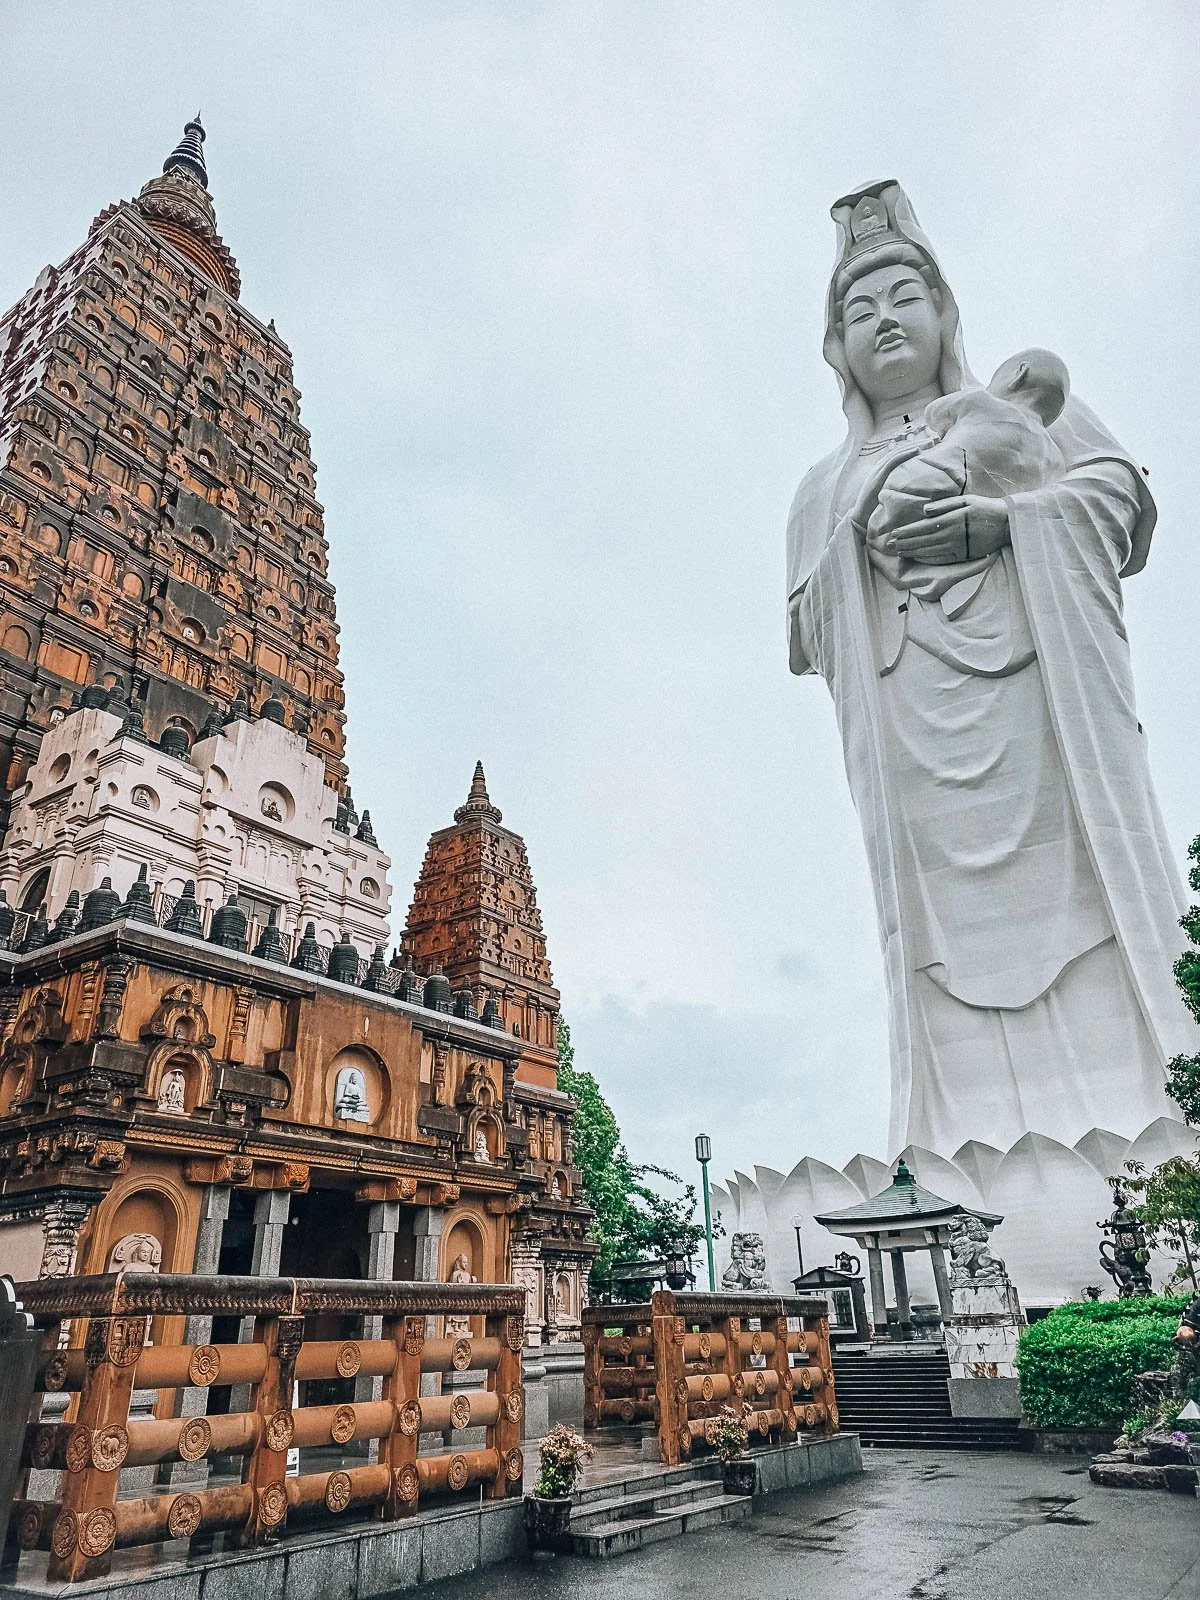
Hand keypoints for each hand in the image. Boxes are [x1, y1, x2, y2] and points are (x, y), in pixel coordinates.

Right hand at [847, 446, 921, 541]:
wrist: (859, 518)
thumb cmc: (874, 511)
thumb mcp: (889, 496)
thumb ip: (898, 489)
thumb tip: (913, 490)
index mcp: (882, 471)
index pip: (899, 455)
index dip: (914, 448)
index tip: (929, 446)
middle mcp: (879, 467)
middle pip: (900, 450)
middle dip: (918, 443)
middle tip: (934, 440)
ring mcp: (877, 471)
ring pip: (898, 453)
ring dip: (915, 446)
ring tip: (929, 443)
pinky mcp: (877, 476)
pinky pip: (893, 461)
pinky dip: (906, 454)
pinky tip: (917, 450)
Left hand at [882, 493, 1009, 564]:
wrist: (1006, 523)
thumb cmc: (984, 508)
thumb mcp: (965, 500)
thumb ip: (943, 505)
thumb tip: (924, 511)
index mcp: (950, 519)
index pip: (922, 527)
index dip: (907, 532)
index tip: (894, 534)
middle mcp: (951, 535)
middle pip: (922, 540)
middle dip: (904, 543)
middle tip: (889, 546)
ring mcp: (956, 547)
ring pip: (929, 551)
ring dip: (912, 552)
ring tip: (899, 552)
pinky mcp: (962, 556)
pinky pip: (940, 559)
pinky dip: (927, 559)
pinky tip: (917, 557)